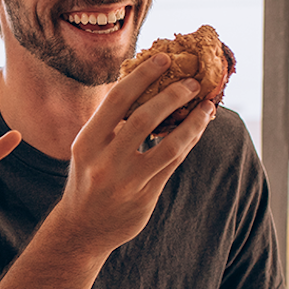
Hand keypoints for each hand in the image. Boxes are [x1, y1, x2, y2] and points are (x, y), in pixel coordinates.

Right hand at [46, 53, 212, 252]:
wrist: (81, 229)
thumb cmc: (88, 178)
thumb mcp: (88, 148)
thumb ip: (111, 123)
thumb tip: (144, 84)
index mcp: (87, 141)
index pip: (118, 100)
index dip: (143, 76)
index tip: (164, 59)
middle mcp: (105, 161)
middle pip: (145, 118)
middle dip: (173, 96)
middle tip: (192, 83)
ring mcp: (127, 182)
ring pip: (169, 145)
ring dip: (192, 122)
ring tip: (207, 106)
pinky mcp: (145, 197)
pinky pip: (174, 163)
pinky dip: (189, 142)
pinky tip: (198, 128)